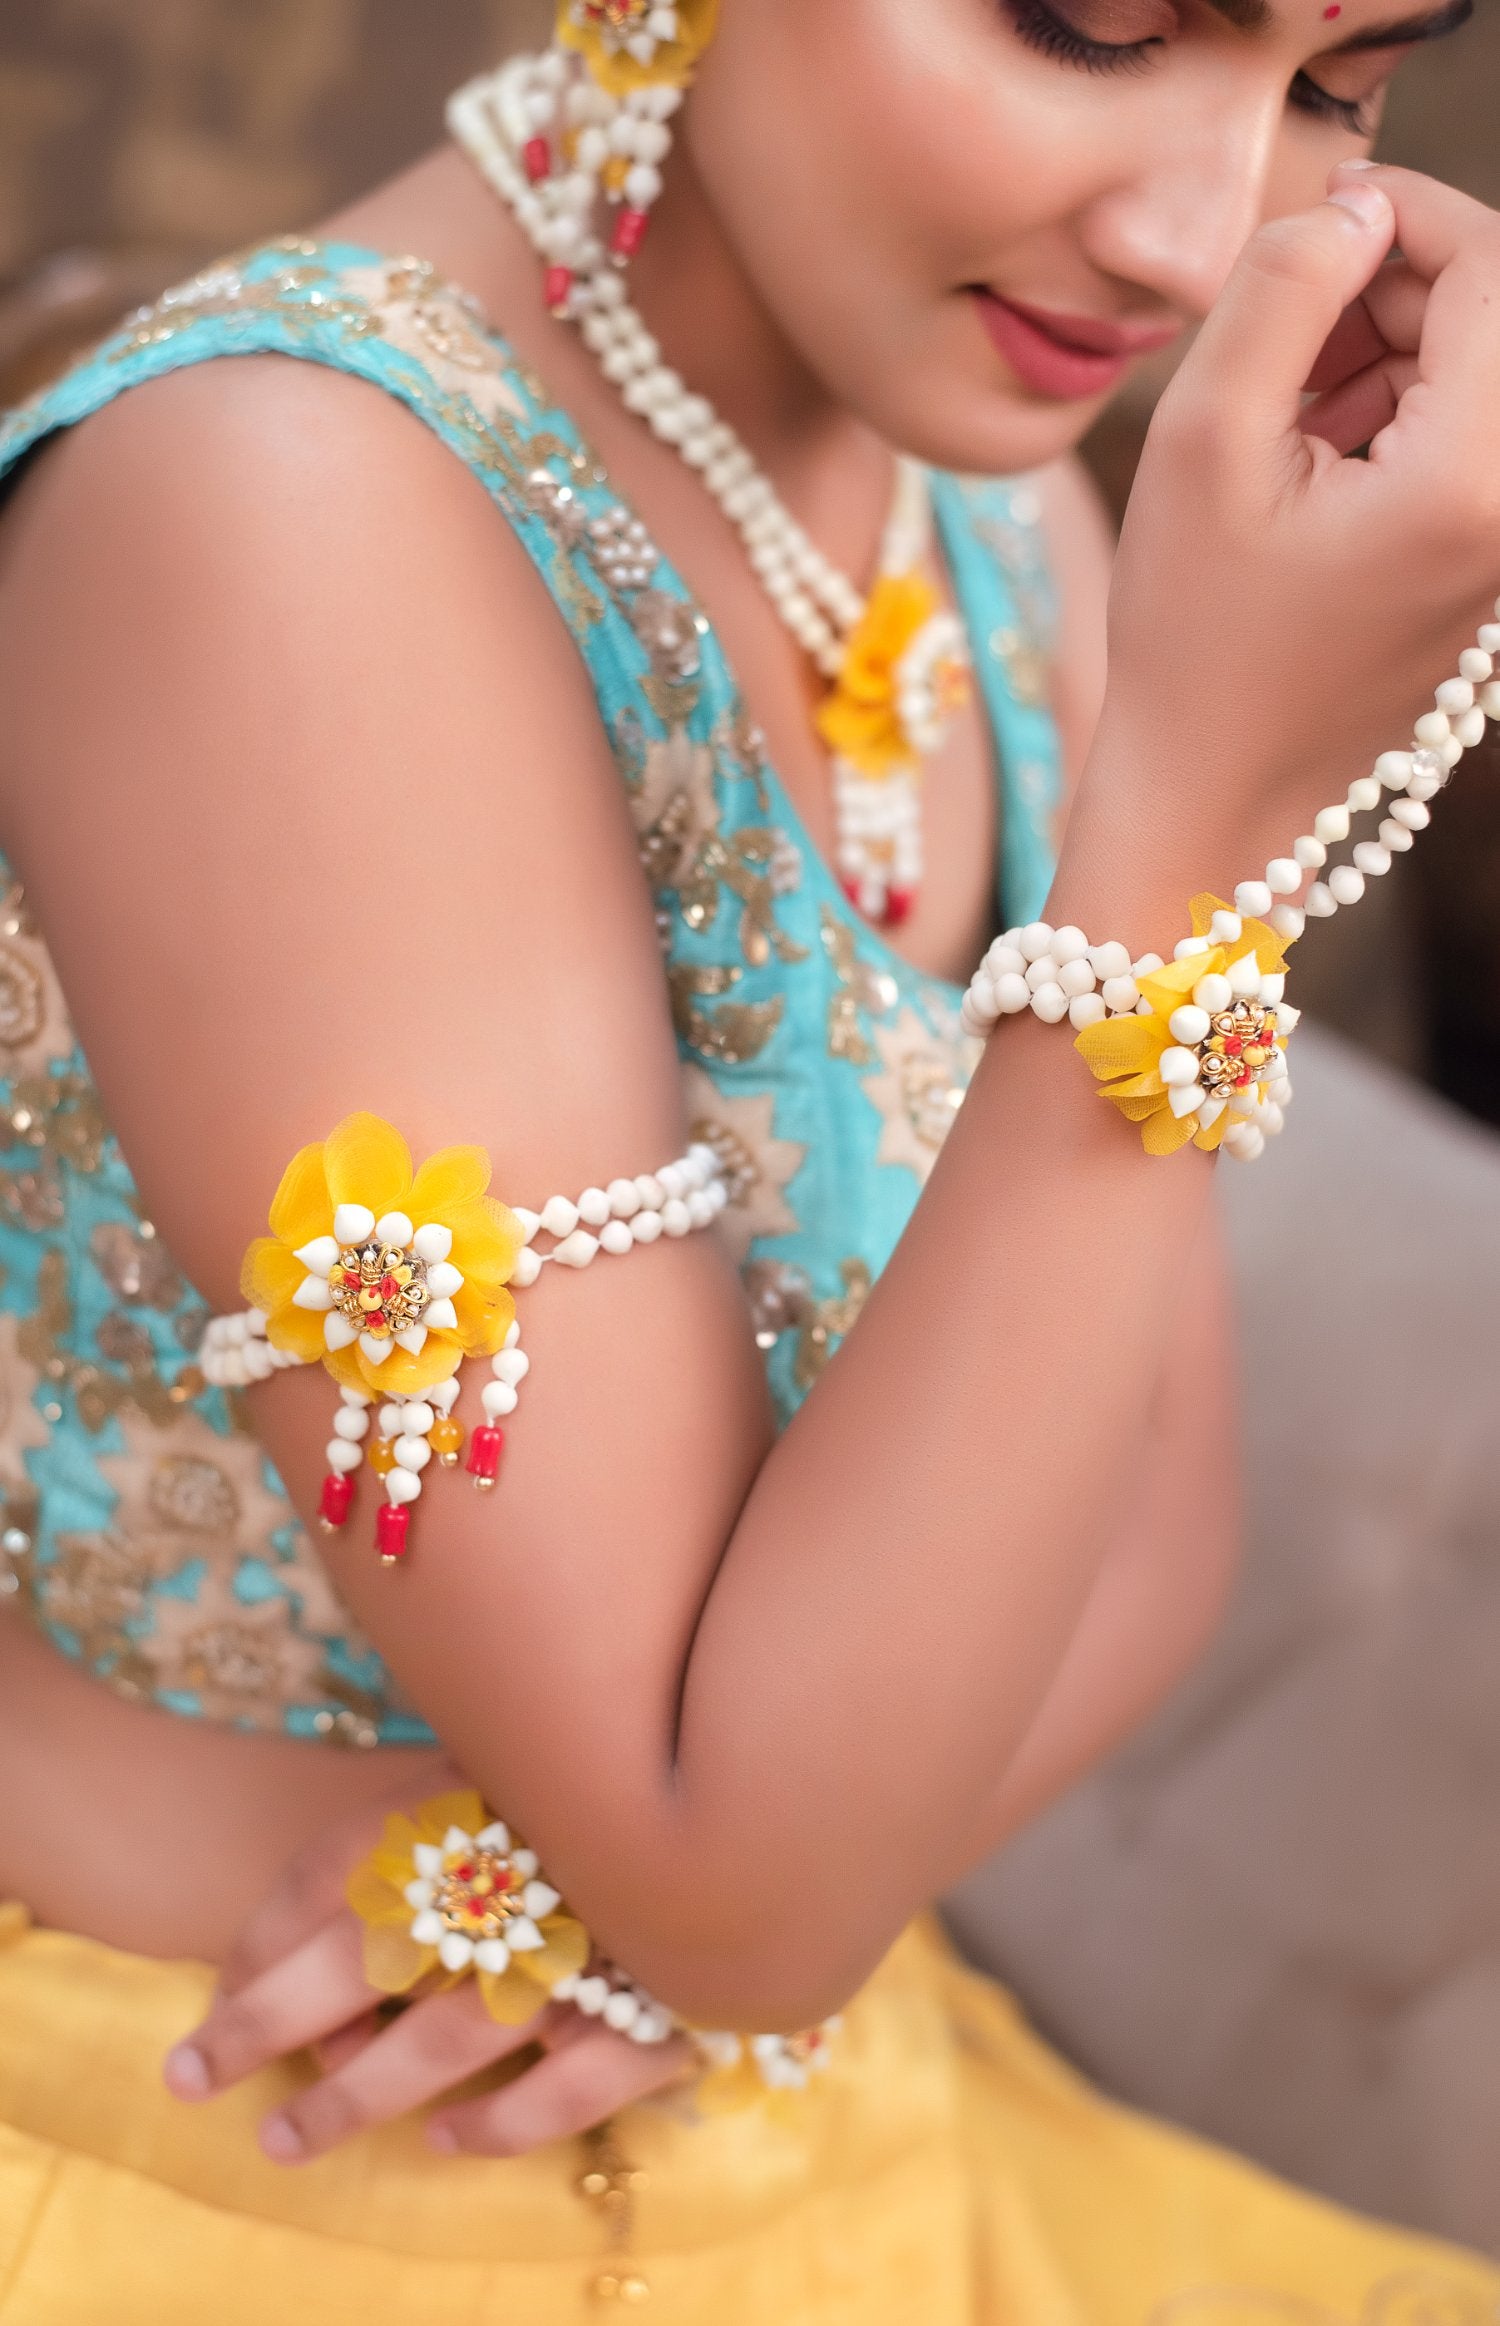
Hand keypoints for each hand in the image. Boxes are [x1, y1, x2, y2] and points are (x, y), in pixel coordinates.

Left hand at [162, 1777, 695, 2161]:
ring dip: (358, 2094)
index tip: (213, 1997)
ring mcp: (601, 1936)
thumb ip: (399, 1832)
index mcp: (484, 1788)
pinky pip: (575, 2083)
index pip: (340, 1863)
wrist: (773, 1771)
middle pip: (372, 1947)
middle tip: (194, 2075)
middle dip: (268, 2020)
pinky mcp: (670, 1999)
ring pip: (453, 2034)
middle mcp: (535, 1860)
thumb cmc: (609, 1771)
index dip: (263, 1939)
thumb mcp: (490, 1766)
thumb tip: (282, 1942)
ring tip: (288, 2137)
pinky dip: (502, 2122)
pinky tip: (446, 2139)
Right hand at [1082, 162, 1499, 883]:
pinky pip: (1465, 452)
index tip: (1311, 225)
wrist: (1211, 800)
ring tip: (1280, 422)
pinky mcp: (1484, 578)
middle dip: (1389, 295)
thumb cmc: (1193, 641)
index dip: (1400, 214)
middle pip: (1491, 323)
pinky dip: (1396, 426)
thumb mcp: (1202, 444)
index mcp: (1469, 479)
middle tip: (1276, 336)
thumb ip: (1280, 293)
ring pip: (1477, 383)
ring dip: (1387, 362)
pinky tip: (1309, 471)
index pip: (1488, 268)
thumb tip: (1351, 213)